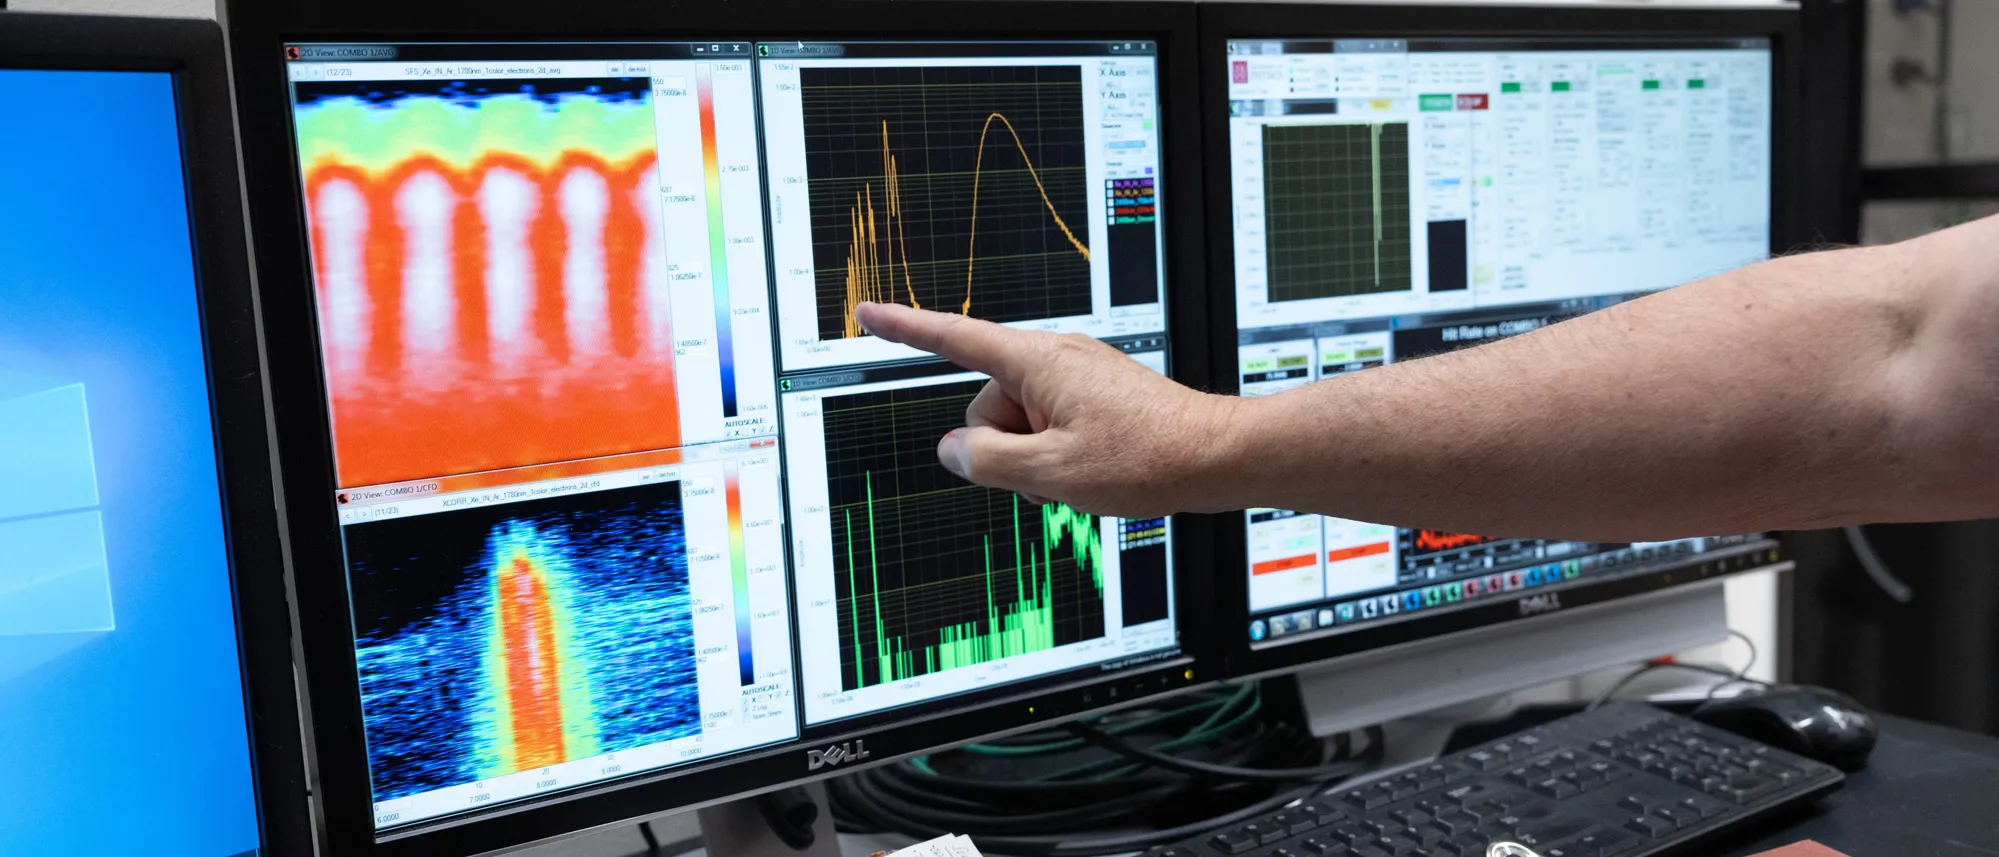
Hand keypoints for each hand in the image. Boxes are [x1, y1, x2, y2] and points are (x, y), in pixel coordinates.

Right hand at [853, 302, 1238, 516]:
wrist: (1219, 457)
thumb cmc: (1148, 459)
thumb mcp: (1051, 474)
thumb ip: (987, 462)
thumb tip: (953, 452)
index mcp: (1037, 363)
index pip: (953, 338)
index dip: (904, 328)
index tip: (867, 313)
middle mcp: (1055, 359)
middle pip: (987, 405)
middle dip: (1003, 448)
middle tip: (1051, 475)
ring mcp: (1077, 376)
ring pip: (1019, 423)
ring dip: (1034, 458)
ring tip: (1082, 476)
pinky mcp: (1096, 396)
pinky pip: (1050, 426)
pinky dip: (1057, 454)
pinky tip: (1093, 473)